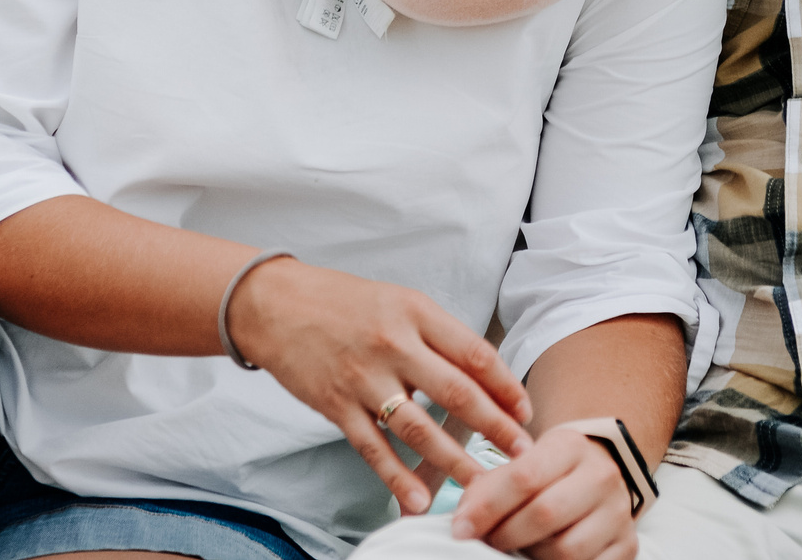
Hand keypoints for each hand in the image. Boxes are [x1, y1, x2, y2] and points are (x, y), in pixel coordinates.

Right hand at [227, 257, 534, 515]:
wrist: (275, 305)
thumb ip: (436, 336)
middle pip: (456, 392)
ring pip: (419, 427)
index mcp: (415, 312)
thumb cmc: (343, 302)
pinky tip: (418, 499)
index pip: (474, 353)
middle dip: (495, 428)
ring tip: (482, 487)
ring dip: (454, 461)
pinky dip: (397, 477)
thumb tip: (481, 376)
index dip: (506, 386)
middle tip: (522, 454)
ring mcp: (363, 377)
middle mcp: (393, 344)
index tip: (526, 411)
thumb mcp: (398, 302)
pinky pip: (373, 448)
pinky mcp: (336, 406)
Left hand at [449, 425, 639, 559]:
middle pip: (545, 514)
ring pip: (567, 550)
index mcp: (570, 447)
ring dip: (532, 556)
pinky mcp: (629, 545)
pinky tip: (543, 559)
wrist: (597, 476)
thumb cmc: (549, 474)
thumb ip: (489, 488)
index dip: (486, 508)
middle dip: (506, 535)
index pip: (524, 477)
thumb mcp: (522, 464)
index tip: (460, 530)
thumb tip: (462, 524)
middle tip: (489, 542)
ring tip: (519, 548)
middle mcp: (602, 476)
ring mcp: (619, 512)